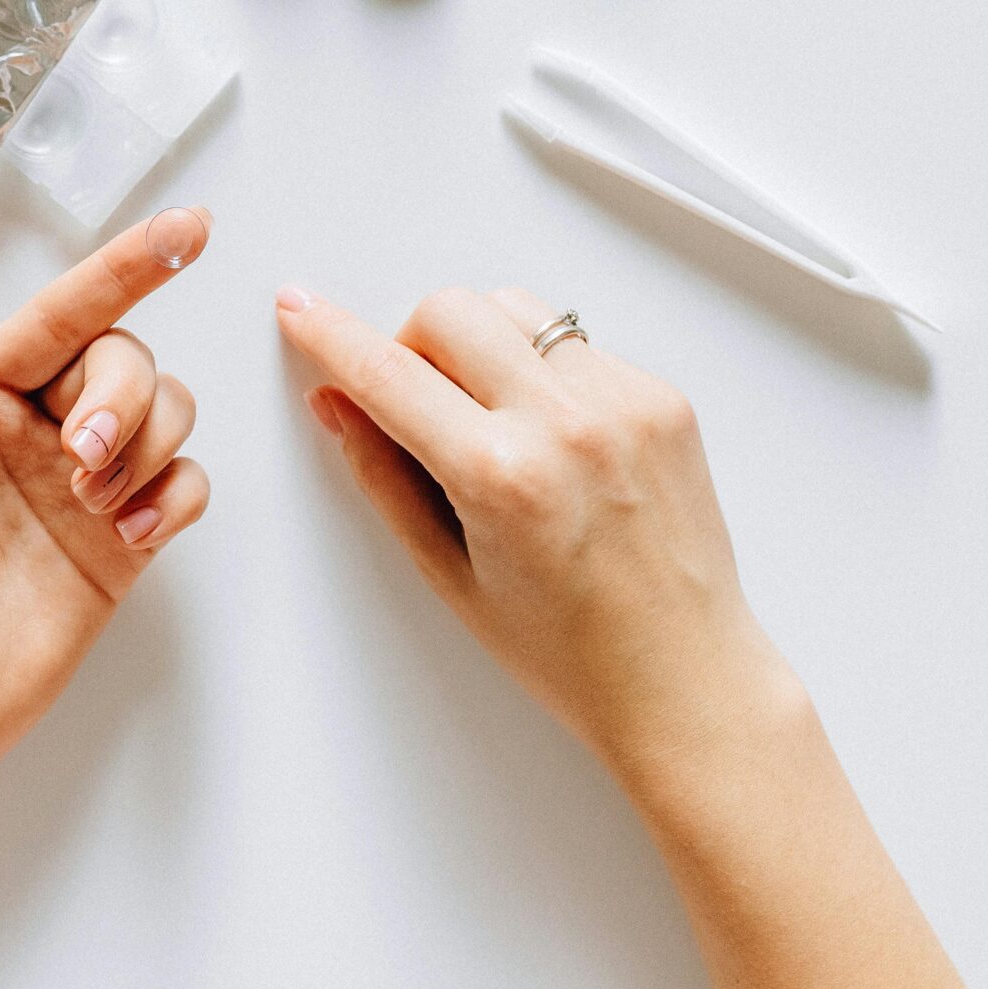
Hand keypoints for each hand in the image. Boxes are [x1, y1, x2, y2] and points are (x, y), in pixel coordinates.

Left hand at [0, 210, 213, 793]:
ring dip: (145, 444)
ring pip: (166, 412)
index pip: (62, 312)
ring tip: (96, 506)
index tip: (191, 228)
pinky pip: (183, 486)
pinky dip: (171, 498)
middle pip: (124, 358)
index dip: (128, 265)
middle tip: (82, 462)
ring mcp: (83, 484)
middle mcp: (35, 427)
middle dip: (122, 395)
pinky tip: (127, 536)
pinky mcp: (120, 542)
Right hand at [277, 284, 798, 780]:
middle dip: (413, 344)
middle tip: (416, 407)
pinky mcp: (662, 399)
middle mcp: (569, 425)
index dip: (330, 335)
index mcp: (505, 477)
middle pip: (451, 309)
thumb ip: (385, 478)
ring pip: (516, 310)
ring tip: (491, 424)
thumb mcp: (451, 576)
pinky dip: (544, 373)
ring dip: (481, 347)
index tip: (302, 309)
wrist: (686, 679)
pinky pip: (576, 344)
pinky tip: (552, 443)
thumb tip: (340, 406)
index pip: (389, 373)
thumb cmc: (575, 654)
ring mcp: (625, 404)